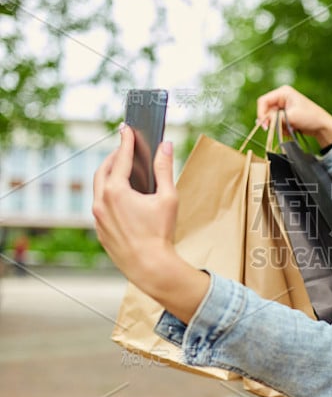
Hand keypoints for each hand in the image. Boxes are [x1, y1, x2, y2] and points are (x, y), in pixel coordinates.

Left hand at [93, 125, 207, 321]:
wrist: (150, 266)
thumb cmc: (160, 233)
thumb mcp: (168, 198)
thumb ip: (165, 169)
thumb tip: (165, 146)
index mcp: (116, 191)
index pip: (121, 159)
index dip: (126, 142)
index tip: (127, 130)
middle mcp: (101, 202)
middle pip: (103, 170)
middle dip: (114, 157)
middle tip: (125, 149)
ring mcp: (98, 217)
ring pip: (99, 189)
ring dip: (110, 176)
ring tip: (123, 171)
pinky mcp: (100, 230)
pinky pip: (101, 205)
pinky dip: (109, 195)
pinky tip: (122, 198)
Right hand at [257, 85, 331, 146]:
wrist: (323, 126)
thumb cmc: (310, 117)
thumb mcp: (291, 117)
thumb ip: (275, 118)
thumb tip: (261, 121)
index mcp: (283, 92)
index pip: (263, 101)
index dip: (261, 113)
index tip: (264, 125)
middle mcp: (282, 98)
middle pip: (266, 110)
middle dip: (271, 122)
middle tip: (278, 129)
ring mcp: (284, 107)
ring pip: (271, 119)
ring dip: (278, 126)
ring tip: (290, 128)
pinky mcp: (286, 115)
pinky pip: (277, 123)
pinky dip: (282, 128)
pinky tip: (292, 129)